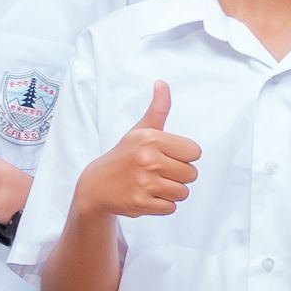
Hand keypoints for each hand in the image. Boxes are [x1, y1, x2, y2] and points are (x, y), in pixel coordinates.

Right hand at [81, 83, 197, 223]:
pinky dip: (162, 205)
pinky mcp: (140, 203)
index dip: (184, 156)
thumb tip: (162, 82)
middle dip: (178, 175)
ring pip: (183, 192)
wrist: (96, 185)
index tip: (167, 156)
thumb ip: (158, 109)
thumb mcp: (140, 130)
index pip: (195, 152)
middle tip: (158, 172)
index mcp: (151, 139)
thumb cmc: (125, 155)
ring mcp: (143, 183)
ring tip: (153, 185)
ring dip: (172, 192)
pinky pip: (171, 208)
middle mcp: (147, 159)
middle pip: (192, 174)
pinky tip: (147, 197)